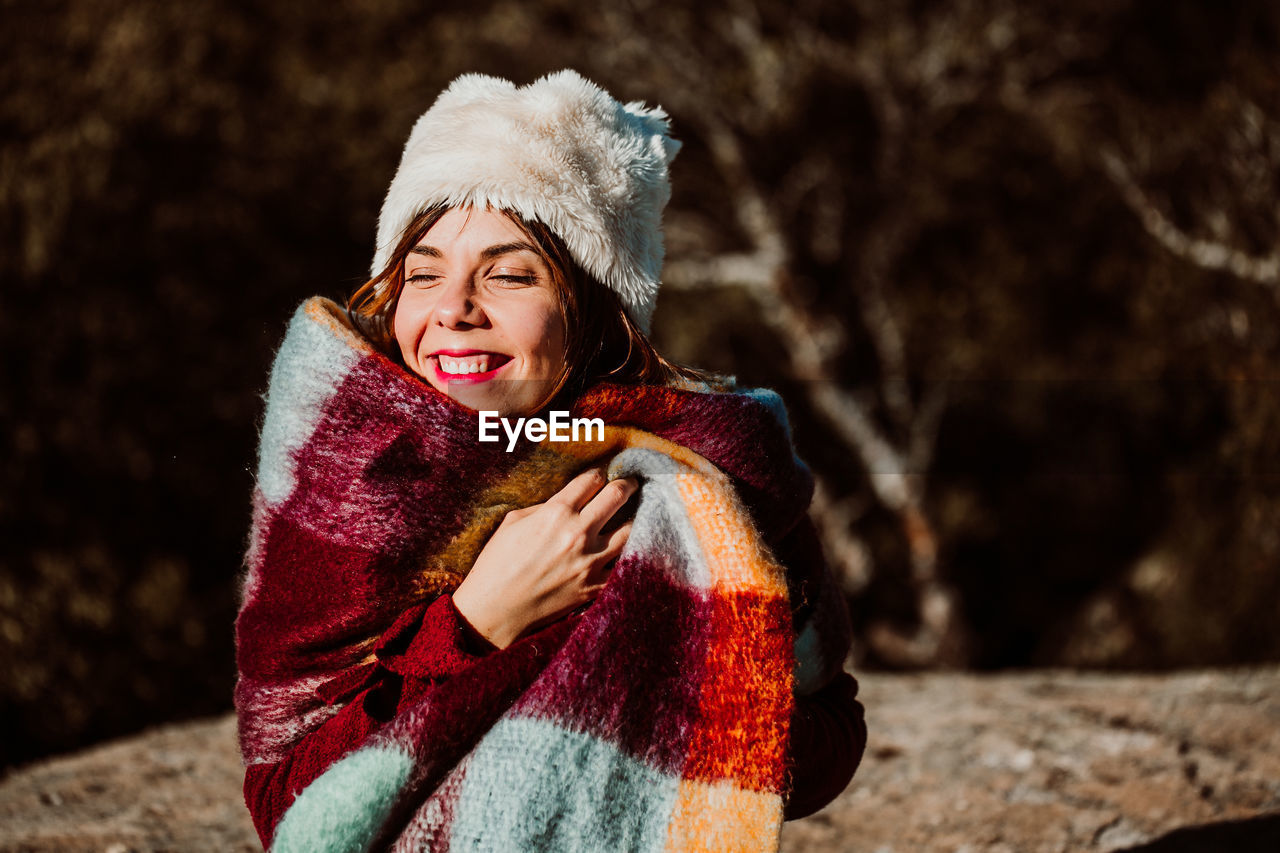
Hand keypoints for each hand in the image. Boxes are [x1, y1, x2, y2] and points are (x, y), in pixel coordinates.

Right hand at [451, 467, 636, 648]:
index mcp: (556, 512)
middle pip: (617, 496)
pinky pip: (624, 566)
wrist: (495, 610)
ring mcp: (590, 561)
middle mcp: (578, 533)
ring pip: (630, 530)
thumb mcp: (513, 522)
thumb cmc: (497, 563)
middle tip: (630, 484)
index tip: (603, 474)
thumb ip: (544, 506)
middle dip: (626, 485)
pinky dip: (628, 555)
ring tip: (633, 515)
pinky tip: (628, 548)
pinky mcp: (595, 587)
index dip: (599, 473)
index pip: (591, 480)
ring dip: (633, 518)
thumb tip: (567, 502)